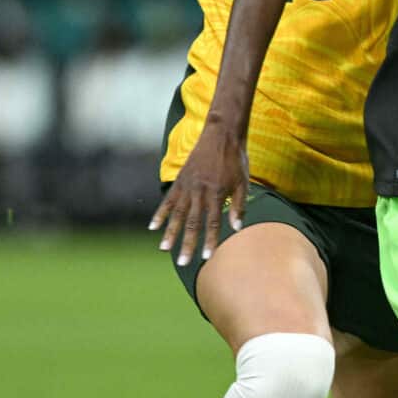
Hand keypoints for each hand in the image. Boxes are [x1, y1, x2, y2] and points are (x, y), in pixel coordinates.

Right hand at [148, 123, 247, 265]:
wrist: (221, 135)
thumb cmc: (235, 160)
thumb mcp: (243, 182)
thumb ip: (240, 206)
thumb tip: (237, 228)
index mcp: (217, 193)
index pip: (213, 222)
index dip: (210, 241)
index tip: (206, 258)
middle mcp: (200, 191)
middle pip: (193, 222)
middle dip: (187, 243)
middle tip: (183, 262)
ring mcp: (187, 186)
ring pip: (177, 214)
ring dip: (170, 233)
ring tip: (164, 249)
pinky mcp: (180, 180)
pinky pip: (168, 200)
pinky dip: (160, 214)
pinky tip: (153, 227)